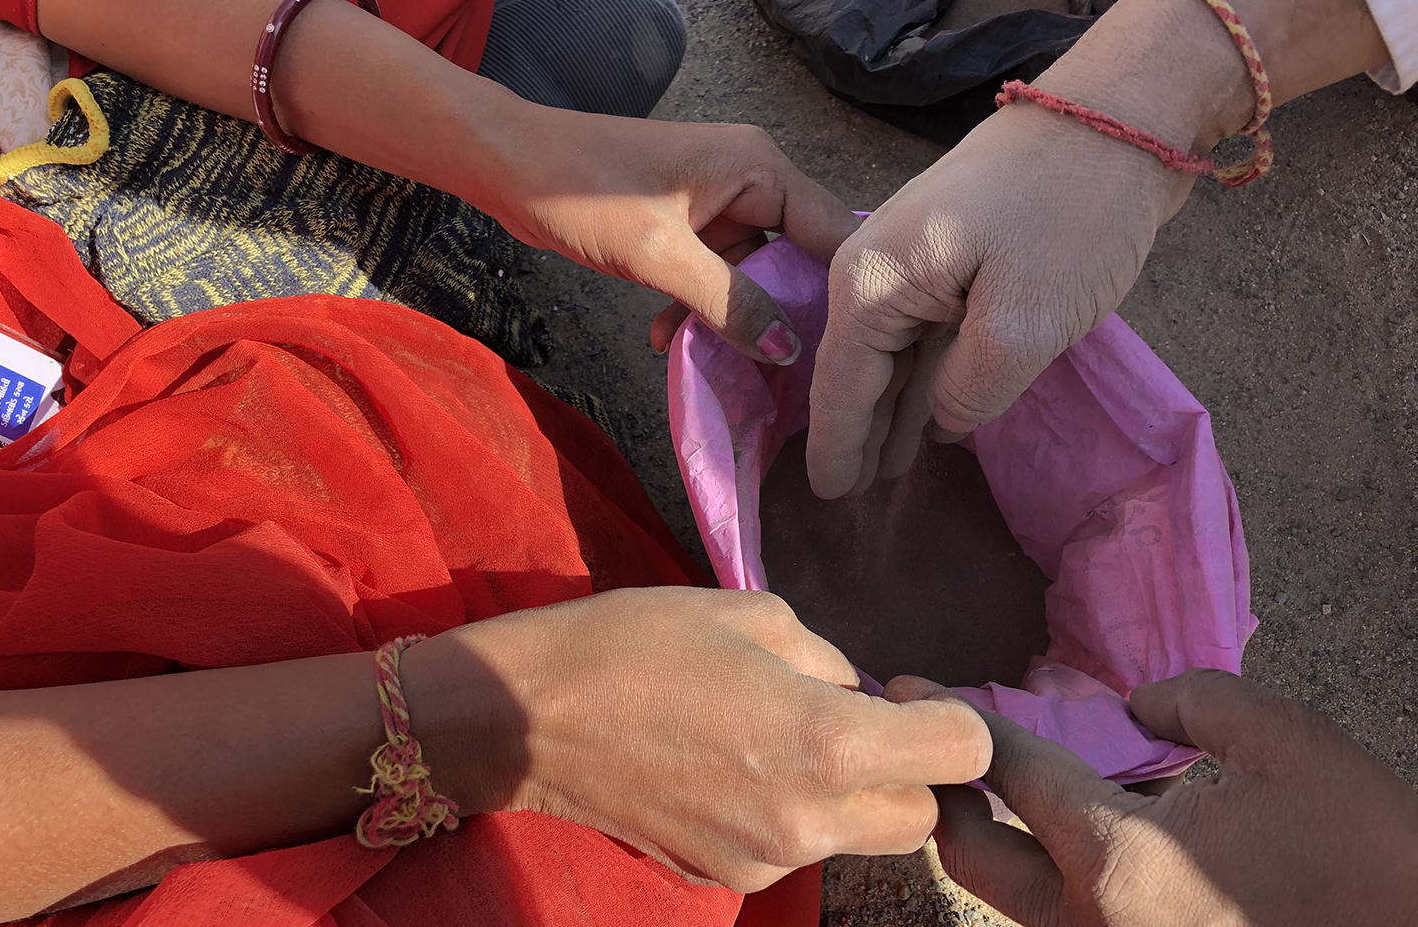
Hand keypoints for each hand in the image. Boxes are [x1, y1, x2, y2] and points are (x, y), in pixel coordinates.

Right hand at [407, 588, 990, 891]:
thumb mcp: (753, 613)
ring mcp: (765, 860)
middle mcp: (809, 820)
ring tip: (779, 739)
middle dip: (908, 770)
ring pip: (859, 839)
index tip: (904, 692)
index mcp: (826, 741)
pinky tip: (733, 769)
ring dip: (849, 794)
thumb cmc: (639, 643)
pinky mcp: (725, 879)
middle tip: (858, 721)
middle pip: (922, 817)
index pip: (963, 754)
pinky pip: (795, 849)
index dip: (952, 716)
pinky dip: (792, 814)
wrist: (529, 718)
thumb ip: (832, 660)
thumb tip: (865, 695)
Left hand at [486, 109, 860, 365]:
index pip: (834, 232)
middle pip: (799, 257)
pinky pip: (715, 273)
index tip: (847, 354)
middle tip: (790, 377)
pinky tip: (668, 339)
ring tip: (723, 366)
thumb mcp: (660, 255)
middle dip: (788, 315)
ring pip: (754, 273)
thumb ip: (728, 302)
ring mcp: (720, 201)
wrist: (509, 164)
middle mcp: (752, 179)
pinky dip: (698, 307)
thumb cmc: (583, 192)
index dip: (844, 291)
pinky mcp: (690, 223)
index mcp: (760, 168)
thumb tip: (786, 351)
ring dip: (733, 319)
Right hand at [803, 0, 1389, 497]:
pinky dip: (926, 382)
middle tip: (850, 504)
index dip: (836, 449)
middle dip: (857, 436)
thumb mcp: (1021, 324)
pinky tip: (928, 422)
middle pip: (859, 372)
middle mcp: (878, 273)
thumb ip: (969, 391)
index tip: (825, 501)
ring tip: (886, 476)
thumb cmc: (1067, 217)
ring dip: (894, 414)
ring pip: (896, 358)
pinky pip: (929, 339)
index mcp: (871, 284)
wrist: (1120, 118)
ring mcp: (919, 264)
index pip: (840, 387)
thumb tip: (944, 417)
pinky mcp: (959, 261)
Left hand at [886, 671, 1417, 925]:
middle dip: (943, 799)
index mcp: (1122, 861)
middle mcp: (1096, 922)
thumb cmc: (1363, 844)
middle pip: (975, 862)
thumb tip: (1132, 711)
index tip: (909, 688)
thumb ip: (1186, 700)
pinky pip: (1064, 913)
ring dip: (990, 837)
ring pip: (1014, 897)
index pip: (1014, 775)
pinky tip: (1056, 824)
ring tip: (983, 780)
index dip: (961, 721)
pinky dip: (1044, 866)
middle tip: (930, 746)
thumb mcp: (1281, 738)